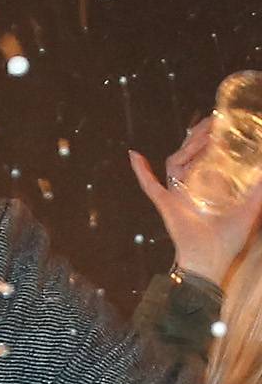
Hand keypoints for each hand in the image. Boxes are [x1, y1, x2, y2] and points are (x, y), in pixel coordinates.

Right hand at [129, 122, 261, 284]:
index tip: (222, 123)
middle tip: (214, 121)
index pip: (206, 158)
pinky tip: (134, 155)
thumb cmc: (225, 242)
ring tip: (202, 133)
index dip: (211, 140)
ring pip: (175, 163)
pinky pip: (149, 185)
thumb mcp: (249, 212)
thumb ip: (257, 193)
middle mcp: (189, 189)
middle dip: (200, 136)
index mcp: (206, 189)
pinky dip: (141, 171)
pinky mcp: (166, 204)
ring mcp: (176, 195)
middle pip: (190, 155)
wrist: (209, 262)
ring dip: (186, 147)